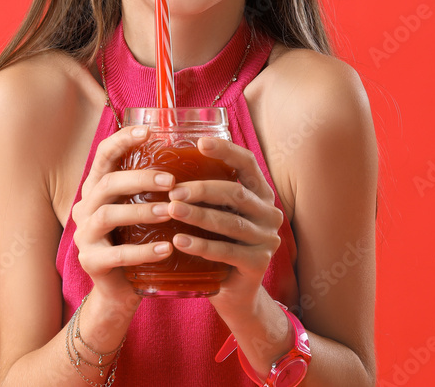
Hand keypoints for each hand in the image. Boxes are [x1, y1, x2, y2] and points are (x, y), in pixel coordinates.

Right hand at [71, 125, 176, 306]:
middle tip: (172, 181)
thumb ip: (153, 187)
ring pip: (108, 215)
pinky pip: (116, 254)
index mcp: (97, 188)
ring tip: (170, 212)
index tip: (148, 131)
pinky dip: (143, 251)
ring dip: (142, 211)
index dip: (122, 140)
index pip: (104, 155)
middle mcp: (85, 207)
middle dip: (140, 178)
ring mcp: (84, 235)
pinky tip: (167, 249)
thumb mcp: (141, 209)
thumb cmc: (137, 241)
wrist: (120, 289)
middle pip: (106, 183)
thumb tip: (196, 156)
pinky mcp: (90, 262)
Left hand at [165, 136, 284, 315]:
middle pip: (235, 192)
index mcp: (261, 193)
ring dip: (198, 215)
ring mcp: (267, 239)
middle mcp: (269, 213)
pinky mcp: (259, 263)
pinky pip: (226, 251)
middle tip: (173, 190)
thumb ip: (206, 191)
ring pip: (230, 222)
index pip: (247, 163)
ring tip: (171, 210)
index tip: (200, 142)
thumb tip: (165, 162)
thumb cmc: (219, 243)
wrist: (235, 292)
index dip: (226, 150)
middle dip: (202, 189)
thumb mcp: (218, 213)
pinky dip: (201, 245)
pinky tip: (179, 241)